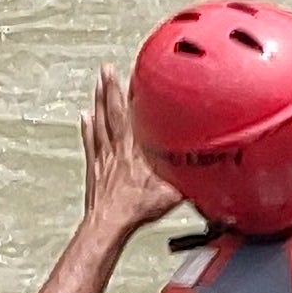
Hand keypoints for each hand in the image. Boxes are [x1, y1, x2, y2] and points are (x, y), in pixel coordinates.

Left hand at [78, 74, 179, 237]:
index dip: (134, 93)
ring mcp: (104, 158)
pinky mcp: (94, 169)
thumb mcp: (172, 191)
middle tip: (107, 68)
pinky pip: (90, 142)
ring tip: (96, 84)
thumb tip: (206, 166)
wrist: (109, 224)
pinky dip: (87, 127)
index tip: (135, 73)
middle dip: (111, 87)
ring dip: (98, 102)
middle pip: (113, 111)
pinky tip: (85, 117)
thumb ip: (188, 175)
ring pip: (99, 122)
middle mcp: (118, 149)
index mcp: (137, 150)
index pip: (135, 114)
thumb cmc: (136, 209)